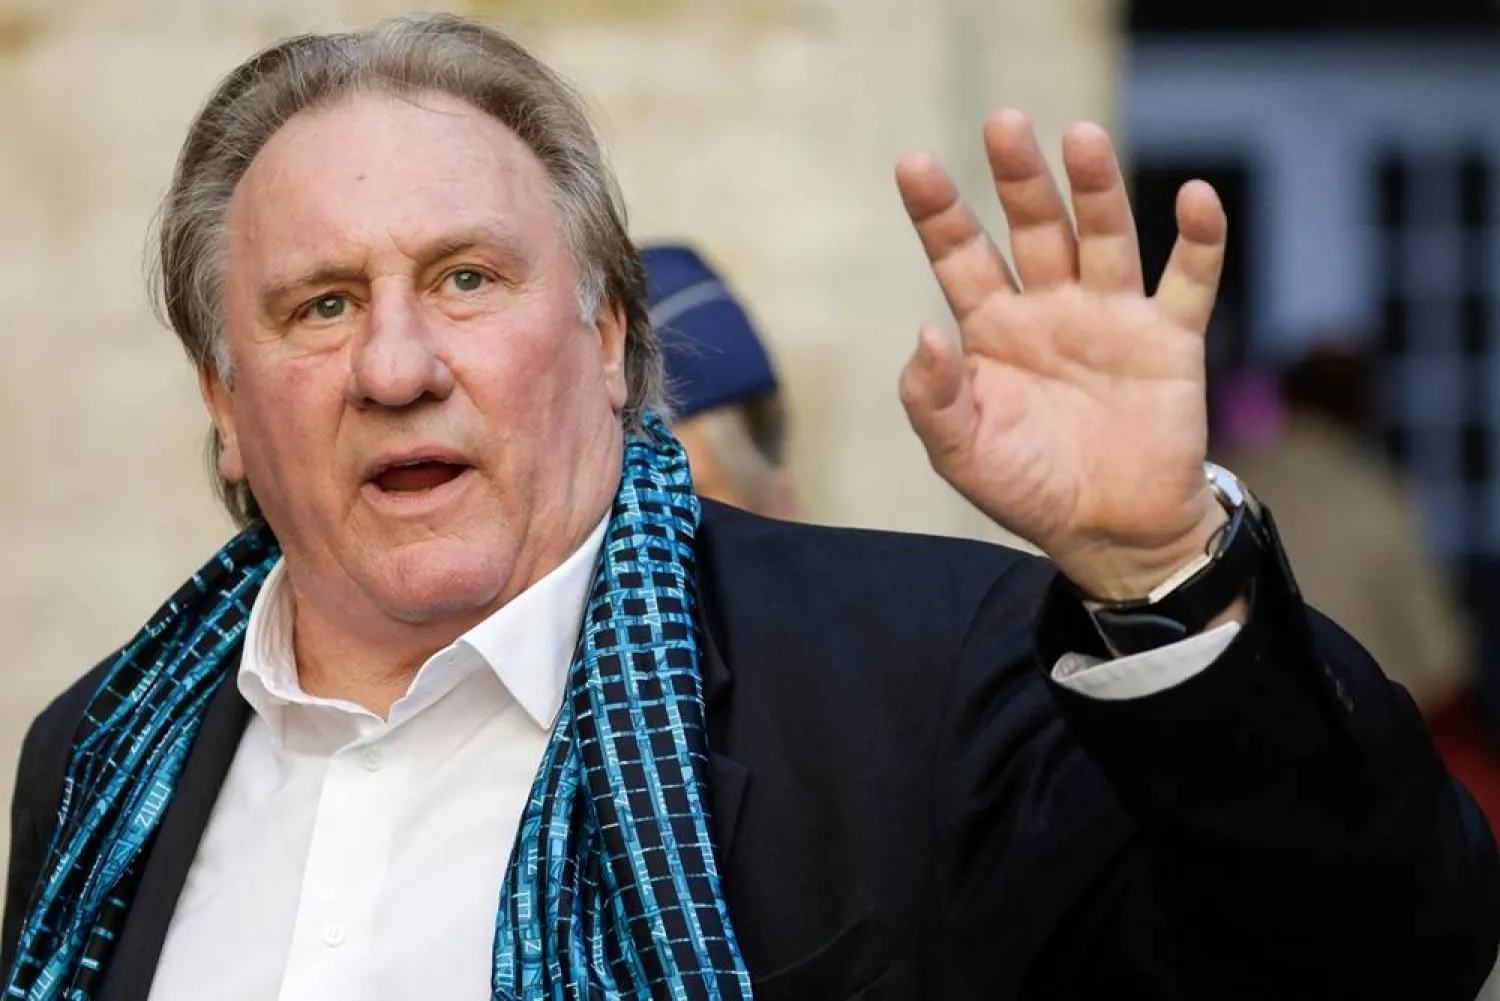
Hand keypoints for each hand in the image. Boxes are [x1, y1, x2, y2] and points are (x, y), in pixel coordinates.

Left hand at [895, 110, 1228, 600]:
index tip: (913, 165)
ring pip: (1106, 236)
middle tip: (1004, 125)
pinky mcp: (1170, 340)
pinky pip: (1190, 280)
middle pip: (1034, 227)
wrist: (1111, 534)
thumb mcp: (960, 452)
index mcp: (993, 329)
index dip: (939, 213)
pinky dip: (1199, 239)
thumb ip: (932, 398)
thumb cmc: (1029, 489)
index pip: (961, 255)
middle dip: (1019, 178)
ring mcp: (1112, 317)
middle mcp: (1051, 308)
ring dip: (1096, 189)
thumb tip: (924, 333)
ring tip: (1082, 138)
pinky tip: (1196, 198)